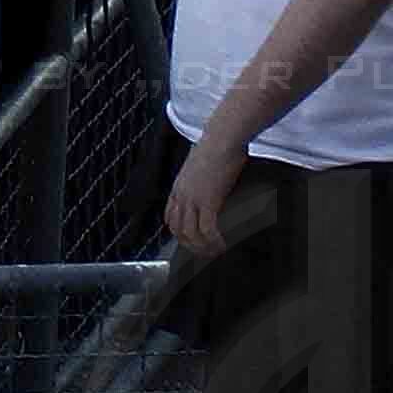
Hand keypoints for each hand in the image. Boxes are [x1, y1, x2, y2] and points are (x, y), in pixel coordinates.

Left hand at [163, 129, 245, 262]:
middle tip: (206, 254)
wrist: (221, 139)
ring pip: (191, 234)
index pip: (170, 217)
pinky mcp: (208, 200)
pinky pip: (207, 230)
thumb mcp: (199, 167)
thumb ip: (199, 180)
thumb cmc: (215, 148)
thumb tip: (209, 187)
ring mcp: (193, 198)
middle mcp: (181, 195)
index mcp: (178, 187)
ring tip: (216, 252)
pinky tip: (223, 245)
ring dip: (203, 247)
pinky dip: (215, 241)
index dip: (179, 233)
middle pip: (177, 229)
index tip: (192, 243)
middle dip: (191, 246)